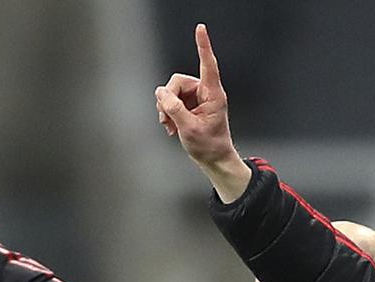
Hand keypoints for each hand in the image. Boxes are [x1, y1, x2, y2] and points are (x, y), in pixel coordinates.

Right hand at [156, 24, 251, 201]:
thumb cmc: (208, 146)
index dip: (203, 46)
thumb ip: (174, 109)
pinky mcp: (190, 105)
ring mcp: (197, 99)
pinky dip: (168, 113)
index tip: (200, 28)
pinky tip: (171, 128)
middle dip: (168, 99)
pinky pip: (172, 101)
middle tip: (165, 119)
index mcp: (213, 94)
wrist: (213, 159)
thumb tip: (161, 92)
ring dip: (166, 109)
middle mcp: (205, 92)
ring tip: (170, 127)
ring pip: (172, 92)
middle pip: (178, 82)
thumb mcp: (189, 129)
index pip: (207, 65)